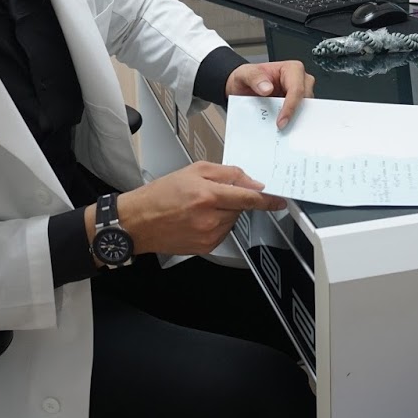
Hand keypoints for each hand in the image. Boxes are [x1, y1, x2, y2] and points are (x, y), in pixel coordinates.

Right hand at [114, 162, 286, 257]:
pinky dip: (217, 224)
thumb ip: (226, 173)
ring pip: (232, 220)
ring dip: (224, 212)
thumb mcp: (193, 171)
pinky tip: (198, 219)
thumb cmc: (160, 195)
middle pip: (240, 208)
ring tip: (200, 207)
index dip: (267, 200)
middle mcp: (210, 218)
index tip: (279, 200)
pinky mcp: (206, 247)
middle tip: (211, 194)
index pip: (247, 198)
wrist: (138, 222)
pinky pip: (223, 232)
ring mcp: (208, 235)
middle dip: (233, 200)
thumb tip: (250, 181)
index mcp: (207, 195)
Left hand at [226, 59, 314, 128]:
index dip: (291, 106)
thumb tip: (267, 88)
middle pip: (306, 101)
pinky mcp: (296, 108)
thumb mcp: (244, 74)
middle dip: (295, 115)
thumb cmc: (247, 79)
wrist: (241, 90)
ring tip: (280, 130)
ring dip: (294, 121)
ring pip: (305, 111)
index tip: (281, 121)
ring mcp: (299, 96)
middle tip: (281, 128)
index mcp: (291, 69)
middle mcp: (300, 81)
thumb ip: (254, 77)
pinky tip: (281, 129)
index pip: (297, 89)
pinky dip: (291, 124)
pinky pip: (299, 118)